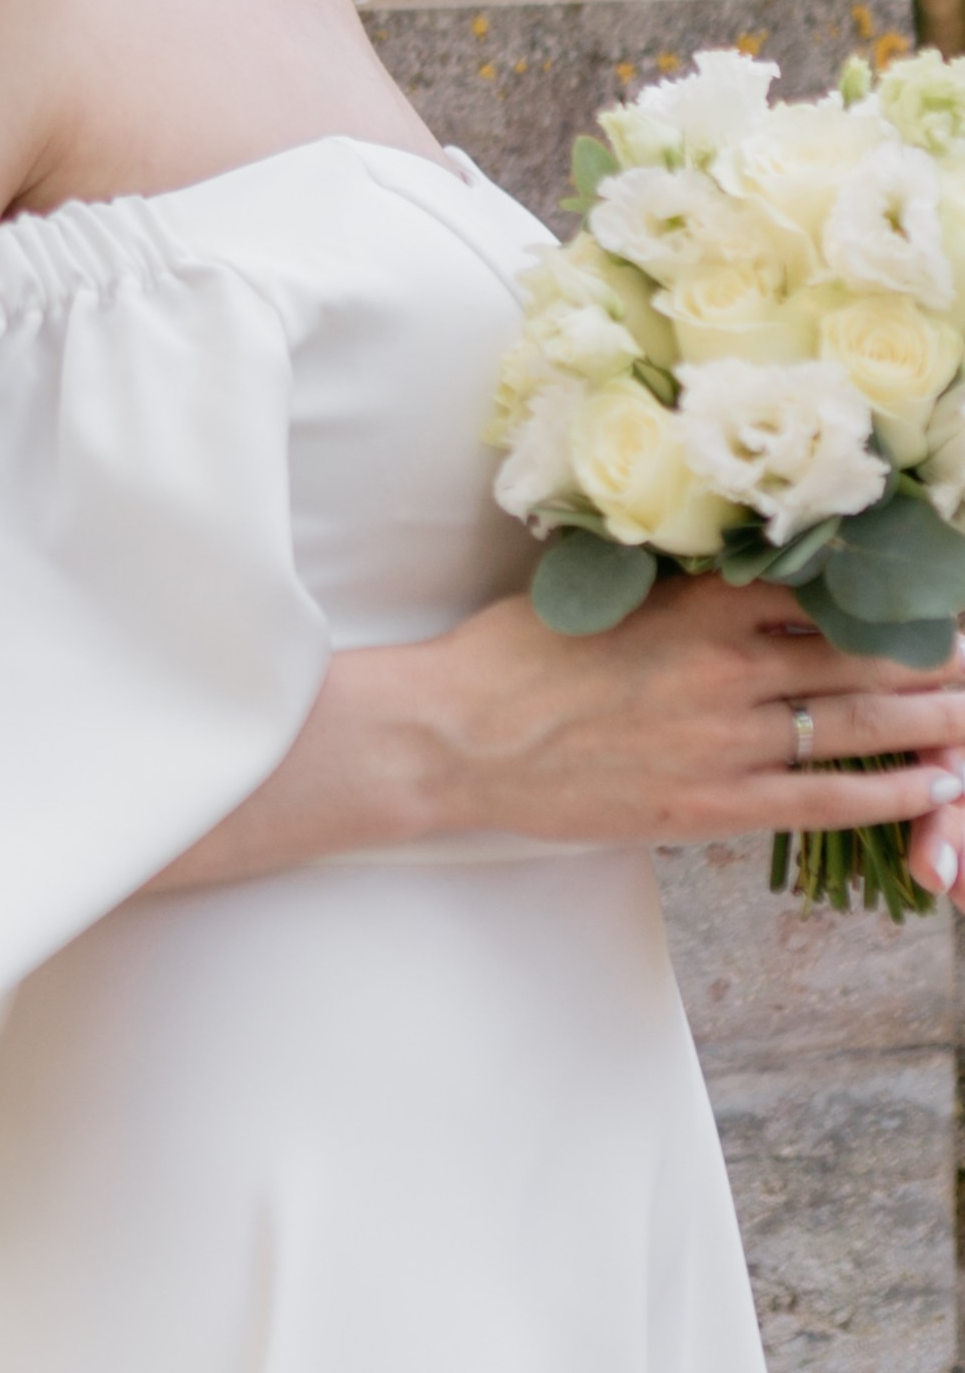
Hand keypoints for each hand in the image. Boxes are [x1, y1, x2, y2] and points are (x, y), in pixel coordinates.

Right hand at [391, 574, 964, 855]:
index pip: (822, 586)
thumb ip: (674, 586)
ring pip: (857, 723)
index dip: (887, 587)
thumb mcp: (596, 592)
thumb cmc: (509, 659)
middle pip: (860, 653)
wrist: (455, 740)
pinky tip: (932, 785)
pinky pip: (824, 798)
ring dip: (930, 717)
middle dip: (932, 653)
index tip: (929, 586)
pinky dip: (888, 791)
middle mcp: (724, 668)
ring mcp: (723, 741)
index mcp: (695, 604)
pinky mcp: (712, 806)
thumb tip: (734, 566)